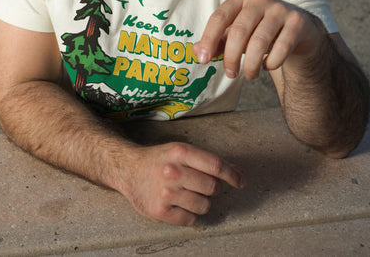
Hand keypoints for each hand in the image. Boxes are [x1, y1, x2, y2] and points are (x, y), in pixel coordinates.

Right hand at [118, 142, 243, 225]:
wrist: (128, 169)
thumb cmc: (159, 159)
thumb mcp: (181, 151)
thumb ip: (206, 161)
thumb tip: (236, 172)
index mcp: (180, 152)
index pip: (216, 165)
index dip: (233, 174)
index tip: (241, 181)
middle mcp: (173, 171)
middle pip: (213, 187)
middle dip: (214, 188)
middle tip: (203, 186)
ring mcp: (166, 193)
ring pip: (204, 206)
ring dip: (203, 202)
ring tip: (189, 195)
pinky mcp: (160, 211)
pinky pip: (191, 220)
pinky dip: (191, 215)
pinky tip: (181, 205)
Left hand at [195, 0, 324, 79]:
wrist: (299, 30)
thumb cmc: (260, 31)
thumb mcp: (238, 33)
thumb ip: (217, 41)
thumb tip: (196, 52)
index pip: (219, 17)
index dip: (208, 39)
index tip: (203, 60)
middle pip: (238, 31)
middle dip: (231, 57)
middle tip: (230, 74)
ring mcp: (280, 8)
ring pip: (259, 42)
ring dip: (251, 65)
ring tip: (249, 75)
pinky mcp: (297, 22)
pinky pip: (281, 48)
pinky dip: (271, 62)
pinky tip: (268, 65)